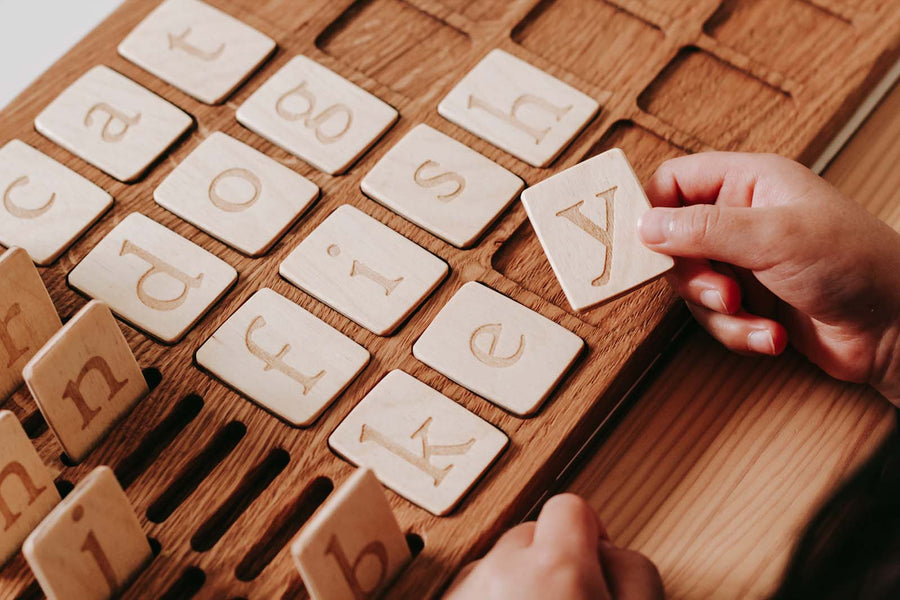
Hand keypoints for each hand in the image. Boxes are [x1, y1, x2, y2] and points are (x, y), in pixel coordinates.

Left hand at [443, 494, 663, 599]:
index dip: (589, 534)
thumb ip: (635, 573)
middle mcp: (501, 574)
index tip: (595, 564)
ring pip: (497, 564)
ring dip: (517, 585)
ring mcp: (466, 593)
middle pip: (530, 534)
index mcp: (557, 570)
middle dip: (552, 561)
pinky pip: (470, 589)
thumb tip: (612, 551)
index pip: (571, 506)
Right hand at [637, 152, 899, 403]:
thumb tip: (646, 224)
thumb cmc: (857, 265)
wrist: (898, 329)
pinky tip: (772, 336)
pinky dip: (738, 332)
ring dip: (718, 312)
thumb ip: (703, 228)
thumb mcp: (774, 237)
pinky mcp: (752, 302)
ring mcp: (746, 262)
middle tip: (720, 291)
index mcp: (750, 182)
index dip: (652, 209)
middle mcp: (744, 218)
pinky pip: (715, 318)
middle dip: (692, 276)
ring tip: (751, 315)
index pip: (676, 181)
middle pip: (674, 241)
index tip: (641, 243)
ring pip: (691, 286)